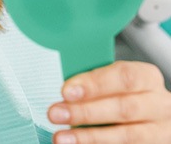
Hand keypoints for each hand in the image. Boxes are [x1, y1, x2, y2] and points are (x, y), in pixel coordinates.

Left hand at [48, 60, 170, 142]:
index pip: (123, 77)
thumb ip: (95, 82)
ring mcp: (159, 132)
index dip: (94, 84)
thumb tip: (65, 88)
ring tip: (61, 137)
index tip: (66, 91)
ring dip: (89, 137)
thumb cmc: (124, 94)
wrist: (150, 116)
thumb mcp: (115, 81)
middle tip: (55, 113)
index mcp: (147, 78)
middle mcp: (159, 105)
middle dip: (85, 112)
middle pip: (123, 108)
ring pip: (126, 136)